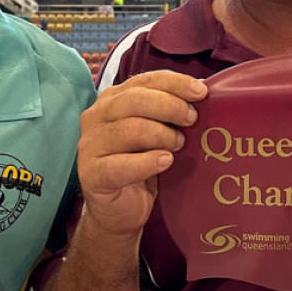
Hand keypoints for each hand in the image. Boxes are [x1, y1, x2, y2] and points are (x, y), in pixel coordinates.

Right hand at [77, 71, 206, 237]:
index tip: (201, 92)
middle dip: (171, 107)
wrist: (120, 210)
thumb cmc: (141, 165)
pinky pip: (121, 165)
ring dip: (162, 136)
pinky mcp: (90, 174)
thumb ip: (168, 111)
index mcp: (112, 99)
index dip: (175, 83)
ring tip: (178, 145)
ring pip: (131, 129)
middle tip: (192, 120)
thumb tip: (200, 90)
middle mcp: (96, 116)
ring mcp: (89, 145)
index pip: (144, 80)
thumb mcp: (156, 131)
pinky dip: (148, 162)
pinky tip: (166, 161)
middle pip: (136, 100)